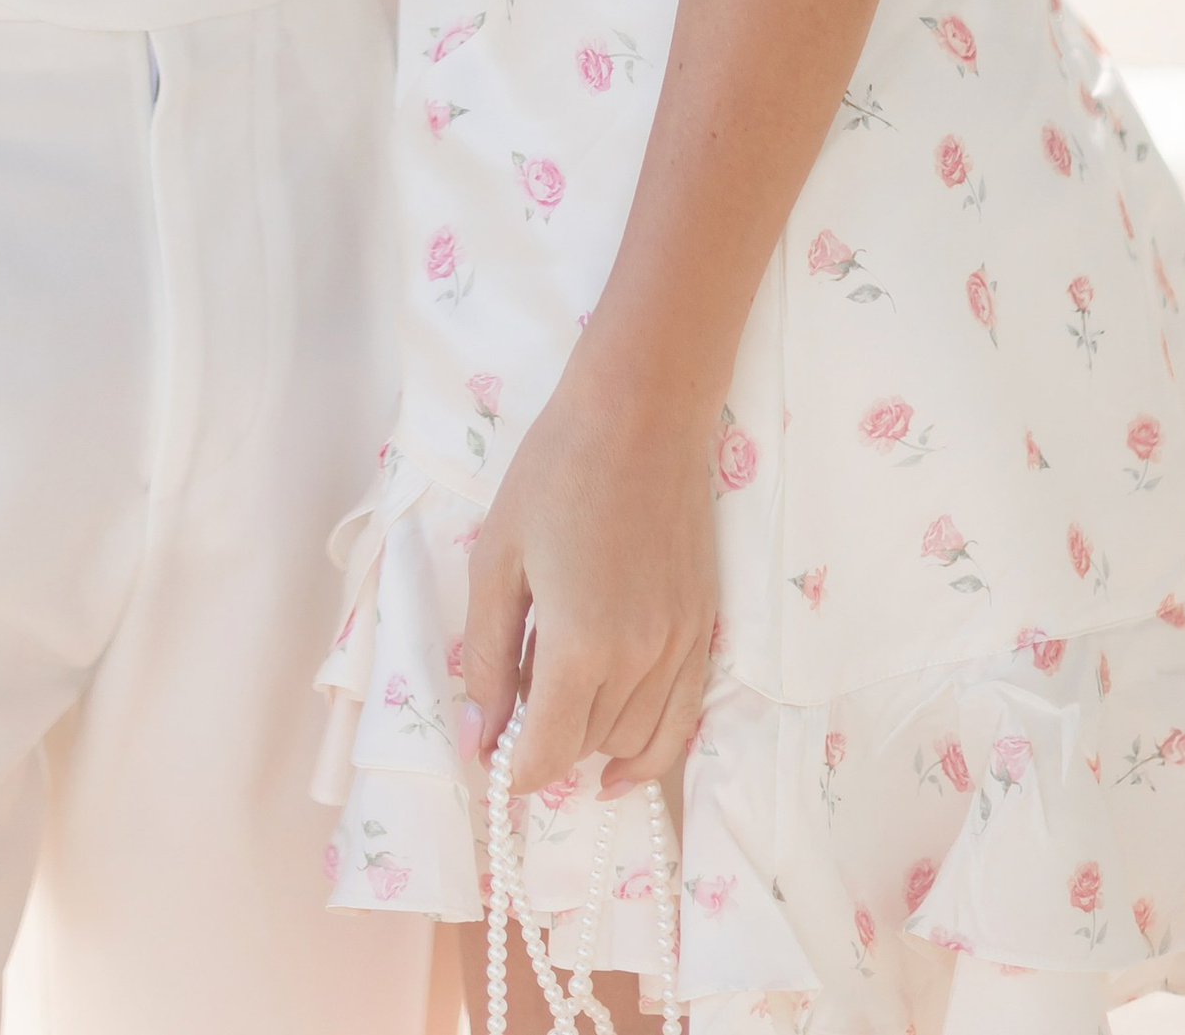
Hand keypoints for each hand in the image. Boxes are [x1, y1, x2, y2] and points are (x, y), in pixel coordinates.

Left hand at [459, 374, 716, 799]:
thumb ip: (489, 657)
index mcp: (582, 645)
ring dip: (591, 740)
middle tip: (513, 706)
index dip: (515, 770)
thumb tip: (480, 736)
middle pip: (588, 745)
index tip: (492, 764)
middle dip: (546, 743)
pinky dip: (651, 751)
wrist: (640, 415)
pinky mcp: (704, 629)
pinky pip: (683, 719)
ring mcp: (681, 647)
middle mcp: (640, 660)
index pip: (549, 750)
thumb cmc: (555, 474)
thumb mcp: (497, 560)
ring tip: (556, 700)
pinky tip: (621, 766)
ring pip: (634, 738)